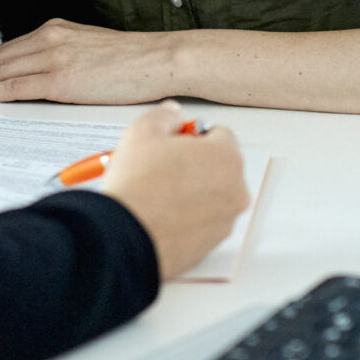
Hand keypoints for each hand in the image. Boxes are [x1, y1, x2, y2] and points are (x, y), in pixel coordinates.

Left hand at [0, 17, 179, 106]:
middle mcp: (49, 38)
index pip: (6, 50)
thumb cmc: (133, 62)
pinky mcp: (62, 78)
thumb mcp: (89, 51)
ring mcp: (54, 57)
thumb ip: (62, 59)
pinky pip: (16, 86)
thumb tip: (42, 76)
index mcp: (55, 31)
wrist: (161, 59)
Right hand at [98, 102, 249, 279]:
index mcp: (227, 158)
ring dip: (192, 190)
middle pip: (219, 166)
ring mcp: (225, 221)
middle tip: (163, 166)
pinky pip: (202, 222)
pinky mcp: (211, 245)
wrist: (124, 236)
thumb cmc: (137, 185)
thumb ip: (166, 115)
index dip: (192, 135)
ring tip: (158, 192)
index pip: (220, 134)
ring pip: (211, 195)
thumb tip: (173, 115)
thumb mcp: (143, 131)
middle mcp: (235, 191)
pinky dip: (188, 216)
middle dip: (195, 163)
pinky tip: (161, 213)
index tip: (173, 142)